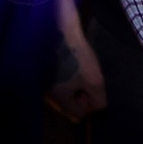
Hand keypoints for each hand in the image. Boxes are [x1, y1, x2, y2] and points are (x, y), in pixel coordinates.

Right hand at [48, 0, 107, 121]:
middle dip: (80, 92)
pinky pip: (59, 76)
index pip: (77, 114)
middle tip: (87, 77)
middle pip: (70, 101)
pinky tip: (72, 59)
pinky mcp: (44, 65)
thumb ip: (98, 100)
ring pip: (65, 88)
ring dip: (74, 80)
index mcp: (58, 97)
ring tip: (80, 66)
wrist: (58, 29)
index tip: (91, 89)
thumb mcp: (95, 81)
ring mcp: (44, 77)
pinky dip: (66, 71)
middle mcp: (48, 90)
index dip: (88, 104)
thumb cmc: (77, 57)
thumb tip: (96, 108)